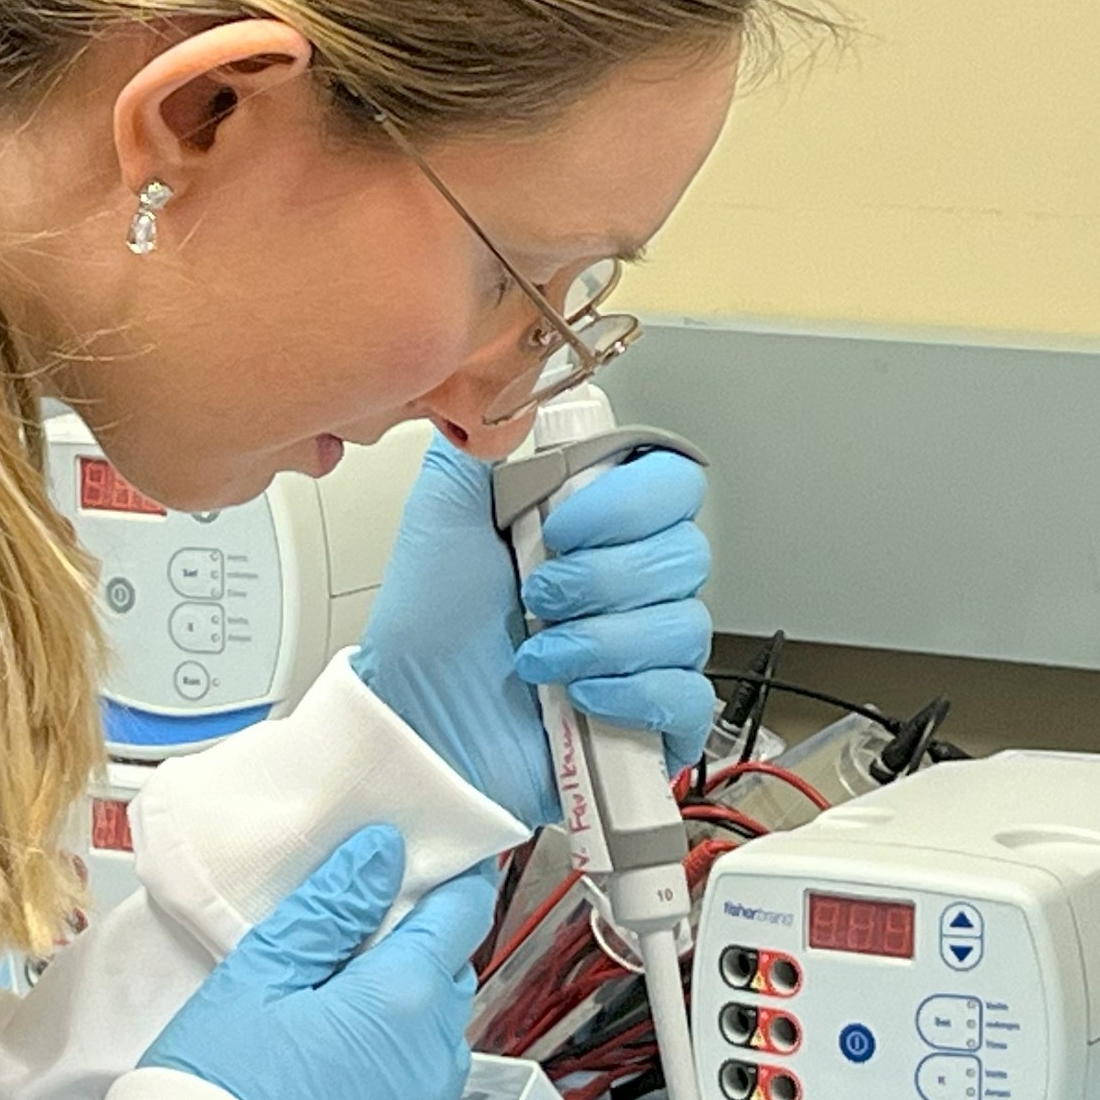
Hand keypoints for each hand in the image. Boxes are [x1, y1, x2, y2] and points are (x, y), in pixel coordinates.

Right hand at [140, 825, 495, 1099]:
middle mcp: (433, 1066)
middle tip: (360, 945)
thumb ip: (331, 908)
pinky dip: (388, 1097)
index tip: (439, 867)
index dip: (454, 884)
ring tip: (339, 1025)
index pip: (460, 917)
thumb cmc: (217, 1080)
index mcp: (404, 1001)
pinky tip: (333, 1097)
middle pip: (448, 987)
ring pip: (435, 1055)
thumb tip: (384, 853)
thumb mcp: (260, 973)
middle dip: (419, 958)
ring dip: (406, 1030)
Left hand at [351, 437, 717, 826]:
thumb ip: (486, 440)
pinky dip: (632, 694)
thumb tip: (521, 378)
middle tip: (536, 597)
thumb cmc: (427, 627)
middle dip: (600, 578)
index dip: (626, 504)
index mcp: (596, 525)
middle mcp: (628, 581)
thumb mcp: (443, 514)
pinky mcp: (650, 717)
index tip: (558, 526)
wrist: (412, 721)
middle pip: (685, 553)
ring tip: (538, 657)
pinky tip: (579, 696)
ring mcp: (645, 650)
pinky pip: (688, 696)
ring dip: (599, 641)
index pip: (673, 483)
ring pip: (685, 625)